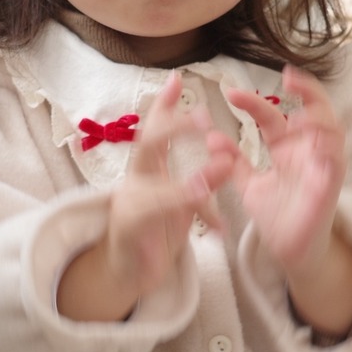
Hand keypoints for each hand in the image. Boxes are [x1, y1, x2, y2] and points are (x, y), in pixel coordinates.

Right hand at [56, 71, 233, 321]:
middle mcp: (133, 181)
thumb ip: (203, 178)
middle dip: (172, 127)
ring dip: (188, 181)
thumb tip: (225, 152)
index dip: (164, 104)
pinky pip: (156, 220)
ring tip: (221, 170)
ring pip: (153, 186)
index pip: (154, 130)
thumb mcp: (184, 202)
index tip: (178, 77)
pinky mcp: (128, 232)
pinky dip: (184, 220)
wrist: (128, 274)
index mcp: (147, 170)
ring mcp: (126, 205)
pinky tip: (215, 223)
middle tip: (204, 119)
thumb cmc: (156, 232)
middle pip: (146, 144)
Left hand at [219, 67, 351, 339]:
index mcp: (287, 149)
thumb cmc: (276, 216)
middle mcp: (308, 151)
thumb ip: (234, 162)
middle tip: (288, 78)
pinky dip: (327, 145)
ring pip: (333, 129)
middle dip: (308, 90)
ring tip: (298, 114)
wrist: (289, 252)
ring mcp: (323, 166)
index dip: (254, 102)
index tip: (230, 95)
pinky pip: (336, 159)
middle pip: (317, 109)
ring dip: (319, 116)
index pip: (274, 116)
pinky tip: (312, 139)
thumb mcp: (249, 185)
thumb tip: (212, 137)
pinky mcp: (331, 185)